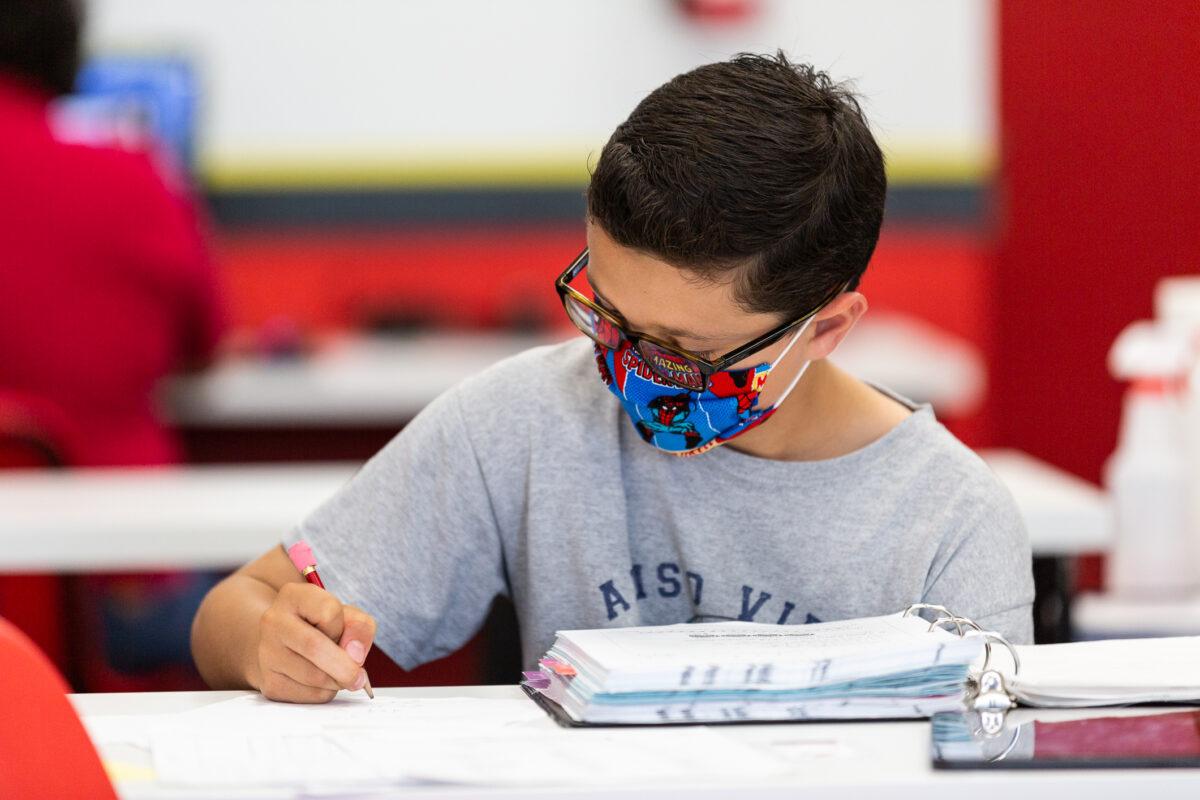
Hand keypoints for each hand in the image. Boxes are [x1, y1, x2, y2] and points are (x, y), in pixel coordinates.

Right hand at [253, 582, 376, 702]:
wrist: (287, 644)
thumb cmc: (321, 626)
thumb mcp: (346, 615)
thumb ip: (360, 627)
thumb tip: (355, 655)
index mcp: (292, 596)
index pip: (328, 611)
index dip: (345, 628)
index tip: (345, 634)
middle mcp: (273, 621)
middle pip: (314, 647)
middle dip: (345, 667)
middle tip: (359, 678)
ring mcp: (267, 653)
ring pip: (313, 677)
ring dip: (336, 681)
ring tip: (339, 674)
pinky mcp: (269, 682)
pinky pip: (306, 695)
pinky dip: (324, 693)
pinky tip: (322, 682)